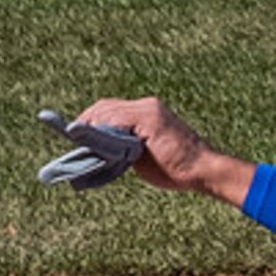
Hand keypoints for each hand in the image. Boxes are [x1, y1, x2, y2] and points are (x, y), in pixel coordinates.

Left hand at [74, 97, 255, 206]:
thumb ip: (124, 146)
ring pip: (108, 112)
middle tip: (72, 138)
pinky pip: (116, 120)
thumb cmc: (177, 169)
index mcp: (148, 111)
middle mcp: (148, 105)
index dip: (91, 119)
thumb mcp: (143, 154)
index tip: (78, 135)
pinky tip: (92, 141)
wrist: (202, 170)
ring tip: (79, 142)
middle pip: (105, 106)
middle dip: (86, 121)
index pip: (110, 108)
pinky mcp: (149, 120)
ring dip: (90, 126)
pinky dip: (101, 129)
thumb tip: (99, 150)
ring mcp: (149, 111)